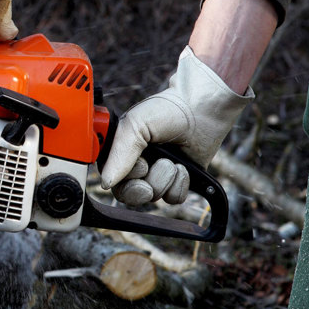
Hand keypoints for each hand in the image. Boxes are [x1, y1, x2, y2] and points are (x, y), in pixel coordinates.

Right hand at [100, 46, 253, 205]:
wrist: (202, 110)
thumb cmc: (166, 110)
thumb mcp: (135, 125)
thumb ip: (118, 154)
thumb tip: (106, 182)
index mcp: (119, 151)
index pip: (110, 180)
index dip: (123, 180)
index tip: (142, 165)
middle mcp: (135, 165)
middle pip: (129, 194)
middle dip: (144, 186)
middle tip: (157, 169)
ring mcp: (157, 174)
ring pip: (153, 197)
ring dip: (165, 178)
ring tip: (174, 160)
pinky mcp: (177, 181)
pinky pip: (172, 198)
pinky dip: (180, 184)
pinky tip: (184, 166)